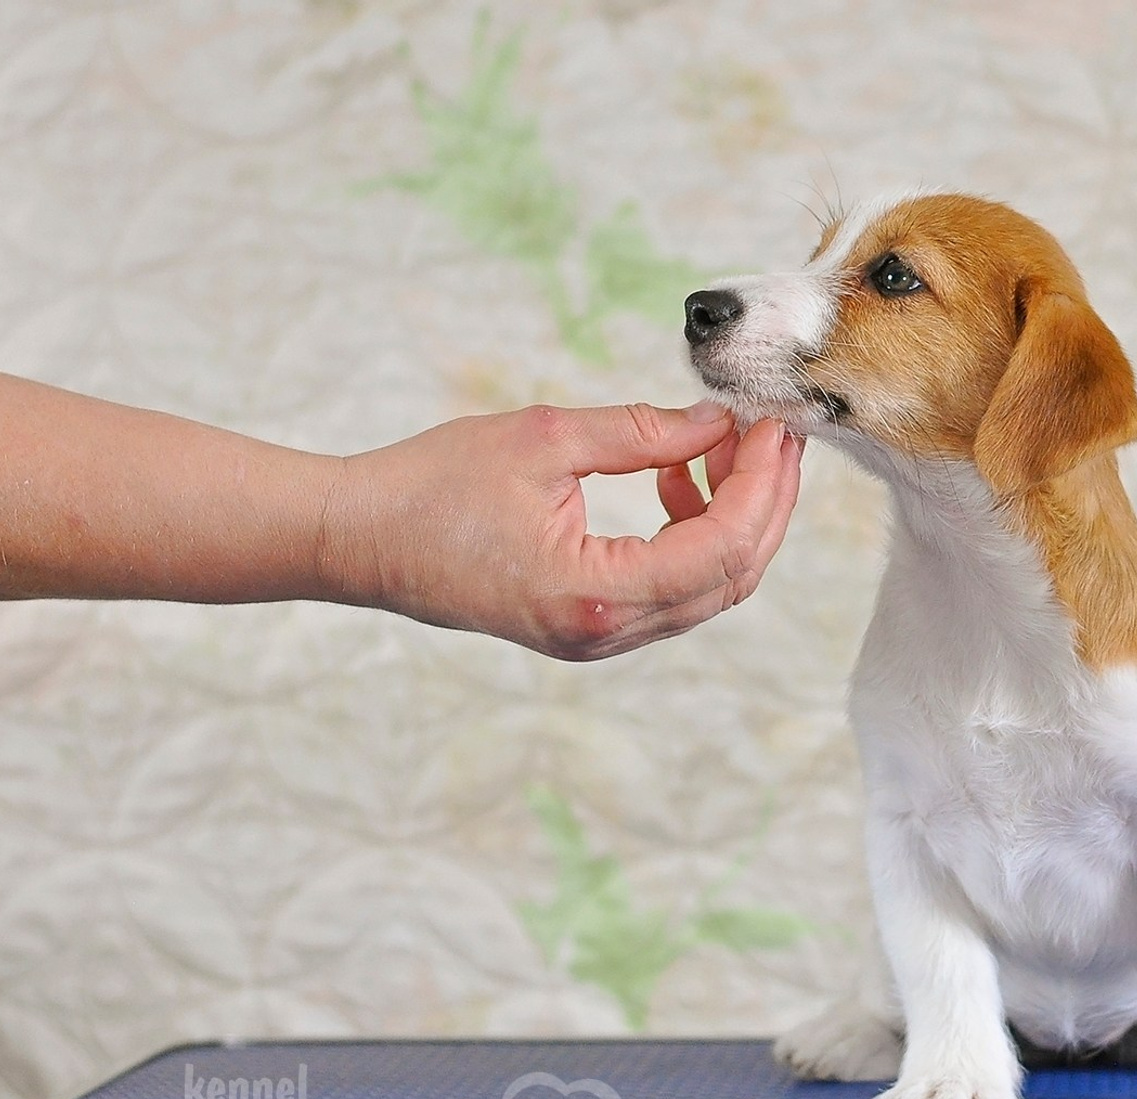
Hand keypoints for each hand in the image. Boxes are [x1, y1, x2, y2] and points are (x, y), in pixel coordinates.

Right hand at [325, 401, 803, 659]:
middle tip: (775, 435)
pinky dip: (695, 534)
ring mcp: (600, 639)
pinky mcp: (592, 626)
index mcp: (594, 596)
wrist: (360, 539)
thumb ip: (642, 432)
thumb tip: (719, 422)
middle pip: (731, 579)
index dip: (761, 487)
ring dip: (734, 517)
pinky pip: (672, 587)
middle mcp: (605, 633)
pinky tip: (676, 476)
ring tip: (722, 445)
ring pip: (709, 588)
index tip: (775, 427)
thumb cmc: (433, 485)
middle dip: (766, 503)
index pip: (718, 551)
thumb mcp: (545, 439)